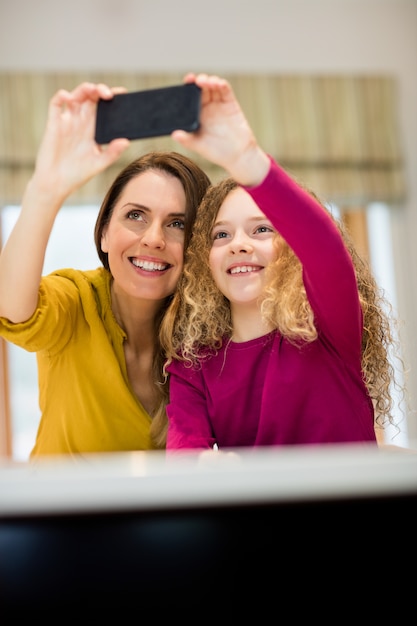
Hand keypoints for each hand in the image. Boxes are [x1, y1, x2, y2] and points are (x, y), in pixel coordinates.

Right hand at [32, 82, 130, 201]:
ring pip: (76, 96)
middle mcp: (81, 122)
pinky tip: (69, 98)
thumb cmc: (78, 174)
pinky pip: (56, 103)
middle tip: (108, 94)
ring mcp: (68, 121)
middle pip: (91, 98)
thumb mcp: (99, 164)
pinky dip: (62, 96)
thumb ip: (112, 153)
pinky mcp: (54, 123)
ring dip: (84, 89)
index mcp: (94, 129)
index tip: (123, 94)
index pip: (104, 108)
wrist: (56, 184)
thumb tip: (126, 141)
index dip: (112, 99)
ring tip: (92, 89)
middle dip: (100, 90)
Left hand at [171, 73, 269, 185]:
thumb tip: (174, 134)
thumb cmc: (217, 152)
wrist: (238, 156)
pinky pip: (226, 90)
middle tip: (195, 80)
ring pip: (213, 86)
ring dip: (209, 80)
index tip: (186, 82)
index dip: (188, 88)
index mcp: (198, 115)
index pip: (190, 97)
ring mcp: (219, 104)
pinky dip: (222, 84)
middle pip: (201, 88)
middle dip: (197, 81)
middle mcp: (207, 107)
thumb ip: (187, 140)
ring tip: (205, 82)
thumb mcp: (199, 146)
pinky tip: (218, 84)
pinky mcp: (231, 104)